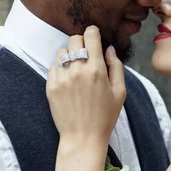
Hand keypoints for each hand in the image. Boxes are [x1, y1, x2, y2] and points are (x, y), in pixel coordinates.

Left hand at [46, 25, 126, 144]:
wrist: (83, 138)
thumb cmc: (105, 116)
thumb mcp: (120, 92)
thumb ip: (116, 66)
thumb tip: (109, 49)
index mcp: (96, 69)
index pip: (91, 35)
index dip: (93, 33)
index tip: (95, 37)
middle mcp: (77, 70)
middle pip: (74, 39)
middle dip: (82, 43)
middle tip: (87, 55)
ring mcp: (62, 78)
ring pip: (62, 51)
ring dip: (69, 55)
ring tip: (76, 69)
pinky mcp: (50, 86)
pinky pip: (53, 66)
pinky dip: (61, 69)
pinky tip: (69, 81)